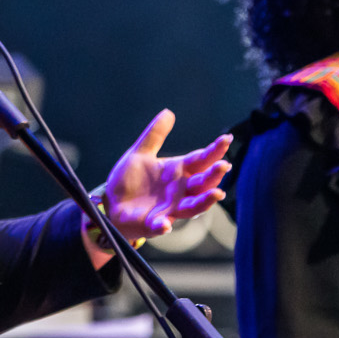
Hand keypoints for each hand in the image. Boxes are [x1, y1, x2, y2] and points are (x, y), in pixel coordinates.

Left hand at [99, 110, 232, 241]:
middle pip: (203, 183)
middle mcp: (180, 190)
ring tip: (217, 193)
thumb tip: (168, 112)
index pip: (200, 159)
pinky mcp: (154, 223)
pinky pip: (161, 225)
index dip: (214, 150)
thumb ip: (155, 135)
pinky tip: (166, 223)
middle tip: (224, 165)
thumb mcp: (140, 153)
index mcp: (178, 171)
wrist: (111, 202)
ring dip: (205, 201)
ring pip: (193, 206)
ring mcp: (170, 208)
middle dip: (214, 175)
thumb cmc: (130, 179)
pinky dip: (163, 225)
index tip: (227, 139)